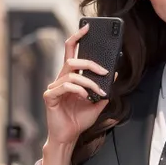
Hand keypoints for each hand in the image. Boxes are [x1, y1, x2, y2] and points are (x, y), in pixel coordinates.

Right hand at [43, 23, 114, 146]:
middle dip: (90, 63)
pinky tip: (85, 97)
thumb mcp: (97, 104)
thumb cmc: (79, 120)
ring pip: (72, 75)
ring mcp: (54, 88)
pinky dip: (78, 90)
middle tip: (104, 70)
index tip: (87, 27)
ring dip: (89, 82)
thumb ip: (104, 90)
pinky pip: (65, 87)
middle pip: (72, 60)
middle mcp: (60, 80)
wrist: (69, 137)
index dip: (77, 38)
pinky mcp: (50, 97)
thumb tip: (115, 76)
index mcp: (70, 78)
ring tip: (98, 92)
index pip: (71, 52)